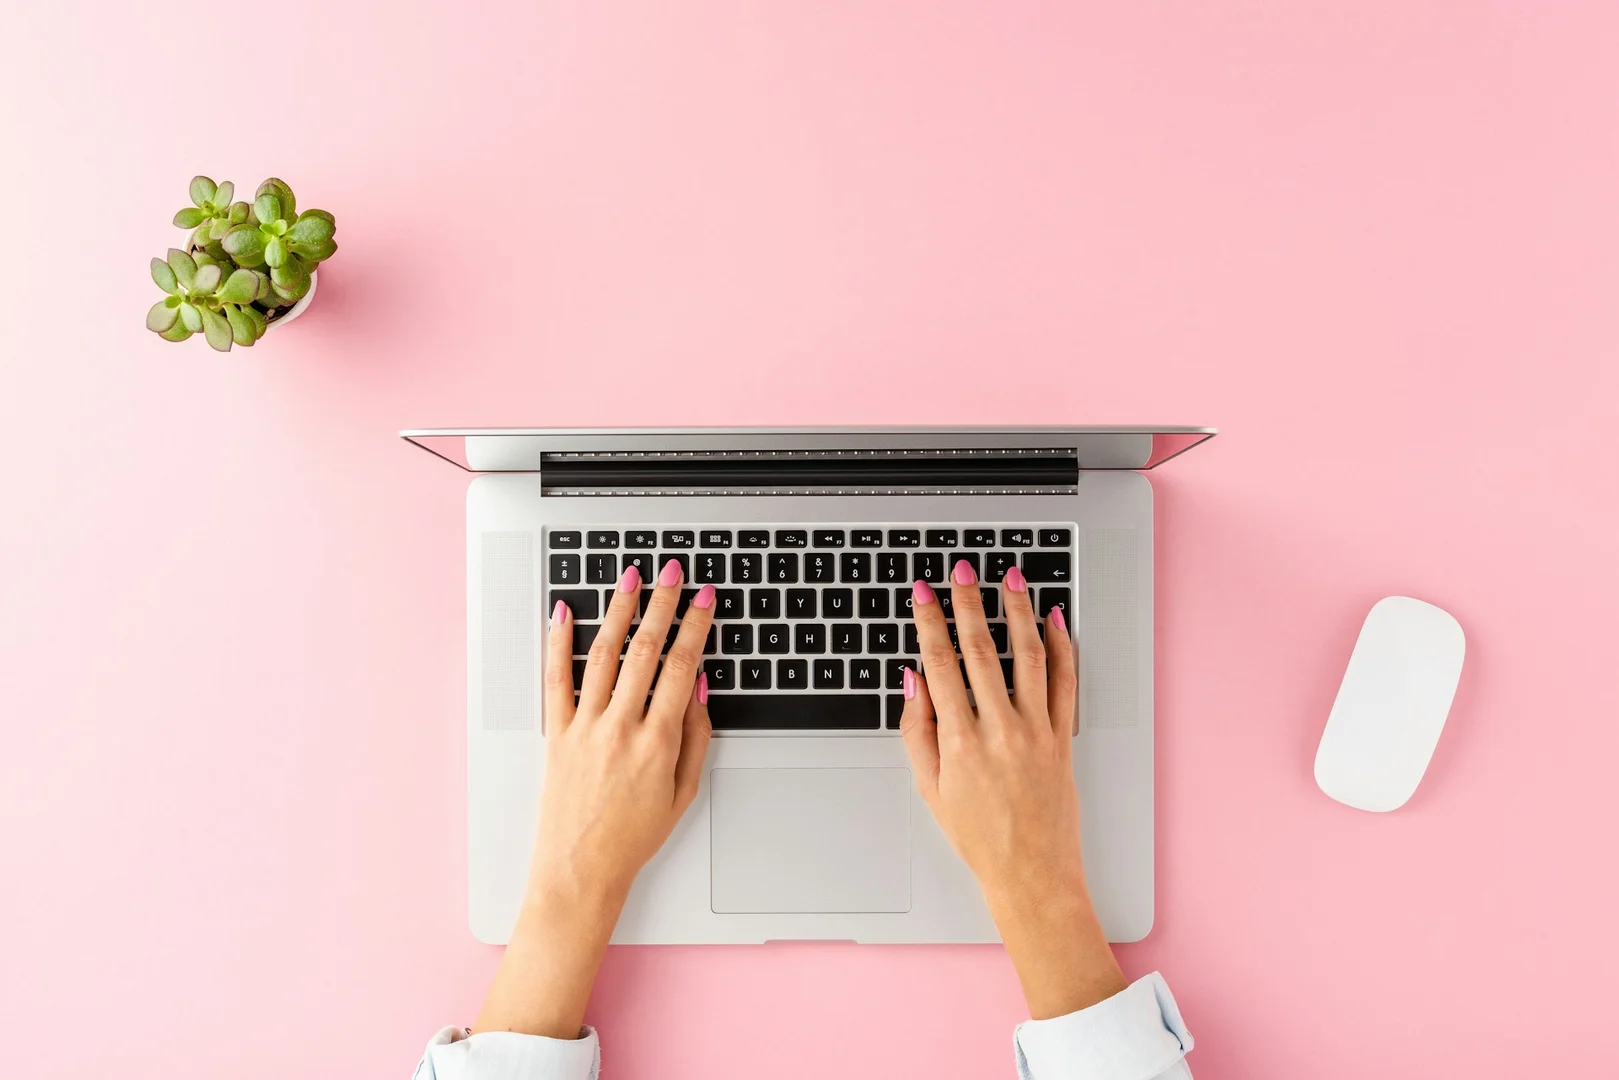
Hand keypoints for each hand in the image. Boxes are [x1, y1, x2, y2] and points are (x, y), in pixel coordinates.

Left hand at [529, 557, 712, 902]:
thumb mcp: (684, 793)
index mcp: (658, 742)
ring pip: (604, 655)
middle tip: (671, 572)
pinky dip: (557, 642)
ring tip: (629, 578)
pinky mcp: (555, 735)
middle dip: (662, 604)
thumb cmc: (633, 838)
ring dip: (618, 610)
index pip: (681, 666)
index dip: (695, 625)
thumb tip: (698, 688)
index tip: (703, 598)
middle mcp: (620, 728)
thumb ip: (696, 737)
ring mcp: (584, 728)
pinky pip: (555, 680)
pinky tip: (563, 613)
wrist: (580, 871)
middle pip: (645, 650)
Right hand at [898, 560, 1125, 1019]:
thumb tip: (911, 680)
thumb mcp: (929, 788)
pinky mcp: (1063, 739)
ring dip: (1018, 611)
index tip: (923, 593)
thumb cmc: (978, 838)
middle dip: (969, 603)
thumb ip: (917, 730)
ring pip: (1028, 657)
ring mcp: (1036, 732)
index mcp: (960, 742)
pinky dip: (1061, 647)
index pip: (940, 665)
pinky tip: (1053, 620)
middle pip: (981, 651)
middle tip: (962, 571)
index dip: (929, 622)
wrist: (1031, 873)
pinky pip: (1066, 683)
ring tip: (1011, 579)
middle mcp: (1000, 731)